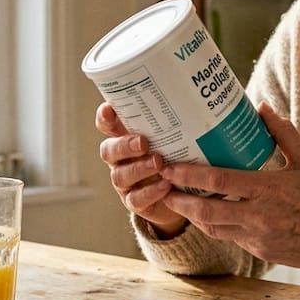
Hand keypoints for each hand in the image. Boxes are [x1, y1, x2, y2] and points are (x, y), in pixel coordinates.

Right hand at [95, 103, 187, 237]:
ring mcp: (126, 183)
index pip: (107, 125)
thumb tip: (195, 97)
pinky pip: (136, 199)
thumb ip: (174, 123)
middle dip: (124, 145)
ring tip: (158, 163)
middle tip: (143, 142)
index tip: (110, 109)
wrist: (181, 194)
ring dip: (139, 168)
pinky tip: (165, 185)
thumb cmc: (175, 156)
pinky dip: (150, 192)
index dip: (105, 118)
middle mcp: (120, 160)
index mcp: (125, 139)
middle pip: (108, 151)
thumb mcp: (173, 138)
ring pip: (120, 175)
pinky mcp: (135, 202)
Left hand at [159, 102, 299, 275]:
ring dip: (192, 215)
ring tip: (177, 201)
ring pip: (213, 228)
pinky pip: (230, 238)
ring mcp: (258, 238)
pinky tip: (208, 214)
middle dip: (177, 201)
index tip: (169, 166)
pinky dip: (216, 226)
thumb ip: (282, 133)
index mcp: (268, 189)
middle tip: (161, 188)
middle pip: (205, 211)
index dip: (189, 175)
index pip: (219, 181)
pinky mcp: (261, 252)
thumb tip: (261, 107)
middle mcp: (259, 216)